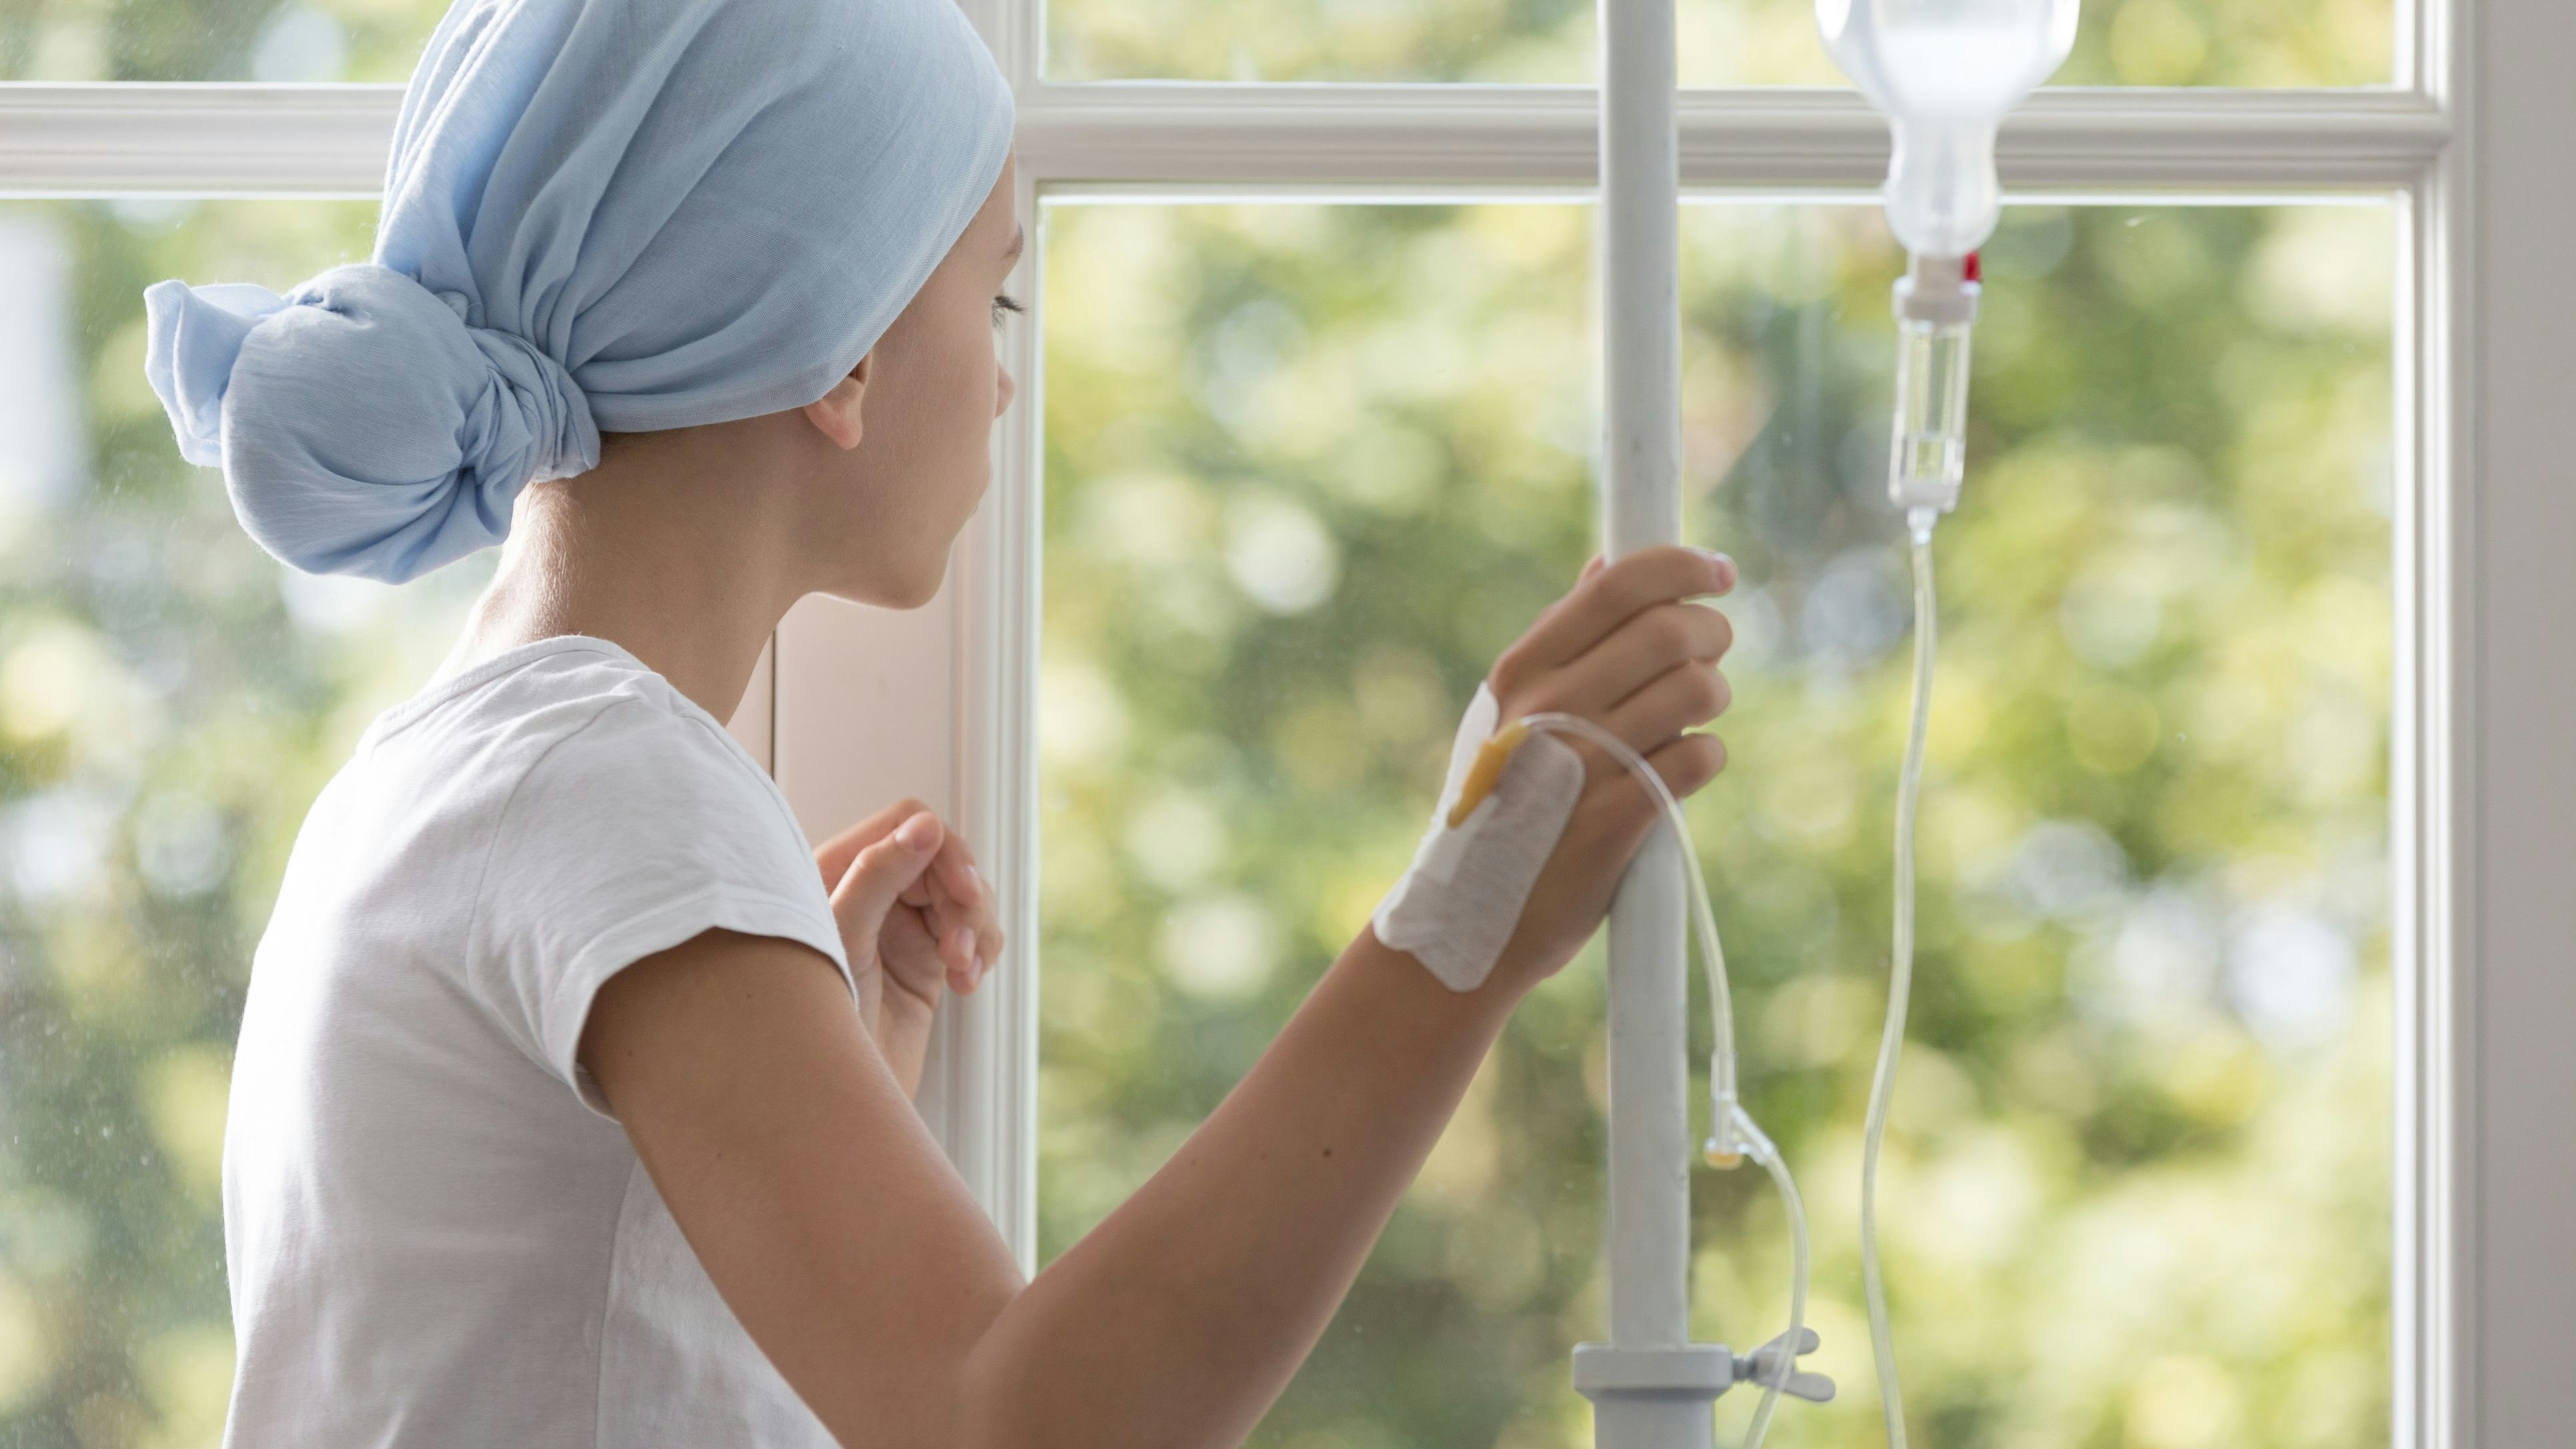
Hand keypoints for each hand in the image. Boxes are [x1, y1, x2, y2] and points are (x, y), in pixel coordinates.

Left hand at [814, 799, 1004, 1095]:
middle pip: (943, 859)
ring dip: (977, 928)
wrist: (820, 1105)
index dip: (944, 851)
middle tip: (960, 950)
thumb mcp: (840, 940)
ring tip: (963, 971)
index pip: (905, 825)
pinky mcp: (924, 963)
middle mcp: (868, 892)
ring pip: (965, 896)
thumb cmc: (808, 1025)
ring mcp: (899, 928)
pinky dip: (981, 951)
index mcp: (834, 871)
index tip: (964, 892)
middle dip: (964, 901)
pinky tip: (967, 982)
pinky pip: (972, 934)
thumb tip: (925, 826)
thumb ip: (877, 876)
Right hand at [1479, 546, 1735, 992]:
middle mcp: (1551, 707)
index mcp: (1522, 670)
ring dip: (1713, 694)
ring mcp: (1586, 762)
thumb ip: (1560, 640)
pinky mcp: (1620, 818)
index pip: (1616, 585)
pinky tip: (1680, 770)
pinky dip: (1704, 756)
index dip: (1680, 565)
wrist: (1469, 917)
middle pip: (1669, 630)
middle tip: (1712, 649)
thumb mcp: (1506, 712)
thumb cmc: (1499, 803)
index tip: (1715, 570)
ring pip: (1696, 689)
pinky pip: (1700, 756)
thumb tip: (1605, 564)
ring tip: (1696, 713)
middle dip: (1711, 630)